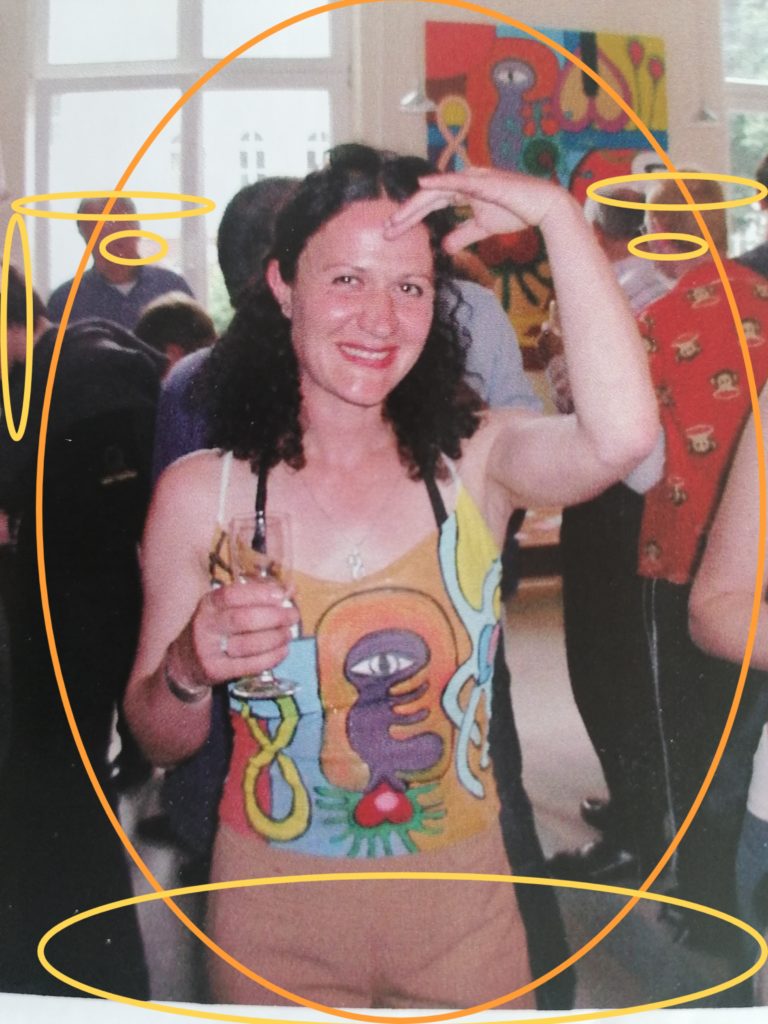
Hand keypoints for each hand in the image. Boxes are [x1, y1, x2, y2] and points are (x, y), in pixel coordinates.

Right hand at [168, 579, 299, 686]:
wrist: (183, 662)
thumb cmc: (214, 628)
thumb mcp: (223, 608)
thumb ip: (253, 598)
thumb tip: (290, 589)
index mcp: (208, 604)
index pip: (232, 595)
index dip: (258, 594)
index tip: (281, 595)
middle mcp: (205, 625)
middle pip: (243, 620)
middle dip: (274, 617)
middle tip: (293, 616)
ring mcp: (208, 650)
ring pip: (249, 644)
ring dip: (276, 638)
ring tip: (288, 634)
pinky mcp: (215, 671)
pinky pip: (249, 665)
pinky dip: (271, 658)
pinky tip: (282, 651)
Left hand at [384, 168, 570, 252]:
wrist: (543, 207)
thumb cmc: (516, 212)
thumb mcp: (482, 228)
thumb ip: (463, 235)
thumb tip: (445, 247)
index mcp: (463, 191)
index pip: (431, 204)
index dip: (411, 217)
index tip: (394, 232)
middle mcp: (464, 181)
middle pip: (428, 198)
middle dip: (406, 215)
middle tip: (386, 231)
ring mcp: (473, 179)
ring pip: (436, 191)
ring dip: (415, 205)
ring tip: (396, 219)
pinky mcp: (483, 181)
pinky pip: (457, 181)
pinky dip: (439, 182)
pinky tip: (422, 185)